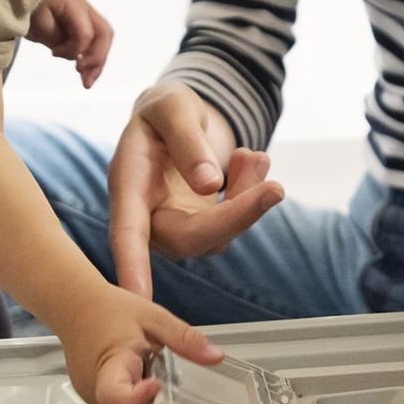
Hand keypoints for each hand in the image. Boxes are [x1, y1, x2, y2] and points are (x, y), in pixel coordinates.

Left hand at [27, 0, 111, 87]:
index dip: (73, 50)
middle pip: (104, 35)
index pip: (86, 33)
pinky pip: (95, 42)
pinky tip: (84, 73)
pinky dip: (91, 58)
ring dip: (97, 63)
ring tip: (87, 82)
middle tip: (85, 79)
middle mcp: (85, 7)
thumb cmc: (27, 7)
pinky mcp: (83, 24)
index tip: (54, 53)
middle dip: (97, 60)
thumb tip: (74, 54)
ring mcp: (86, 14)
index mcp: (73, 4)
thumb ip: (55, 38)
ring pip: (103, 40)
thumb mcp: (36, 23)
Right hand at [53, 281, 222, 403]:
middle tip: (171, 376)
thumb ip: (184, 339)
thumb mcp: (153, 317)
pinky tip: (142, 376)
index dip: (142, 397)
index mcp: (109, 365)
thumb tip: (213, 356)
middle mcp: (96, 390)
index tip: (159, 386)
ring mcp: (93, 397)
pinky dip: (139, 400)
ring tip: (154, 370)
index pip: (119, 394)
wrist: (75, 305)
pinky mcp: (95, 398)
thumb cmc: (106, 309)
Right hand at [108, 83, 283, 298]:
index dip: (132, 265)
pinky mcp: (204, 223)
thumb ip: (187, 141)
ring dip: (248, 197)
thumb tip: (210, 186)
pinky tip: (249, 158)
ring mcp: (178, 222)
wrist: (181, 114)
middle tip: (275, 188)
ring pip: (218, 234)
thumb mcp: (174, 107)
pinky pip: (234, 220)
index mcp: (128, 184)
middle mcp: (149, 213)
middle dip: (236, 217)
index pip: (127, 232)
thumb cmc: (166, 108)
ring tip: (252, 155)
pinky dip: (252, 189)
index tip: (139, 297)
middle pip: (188, 238)